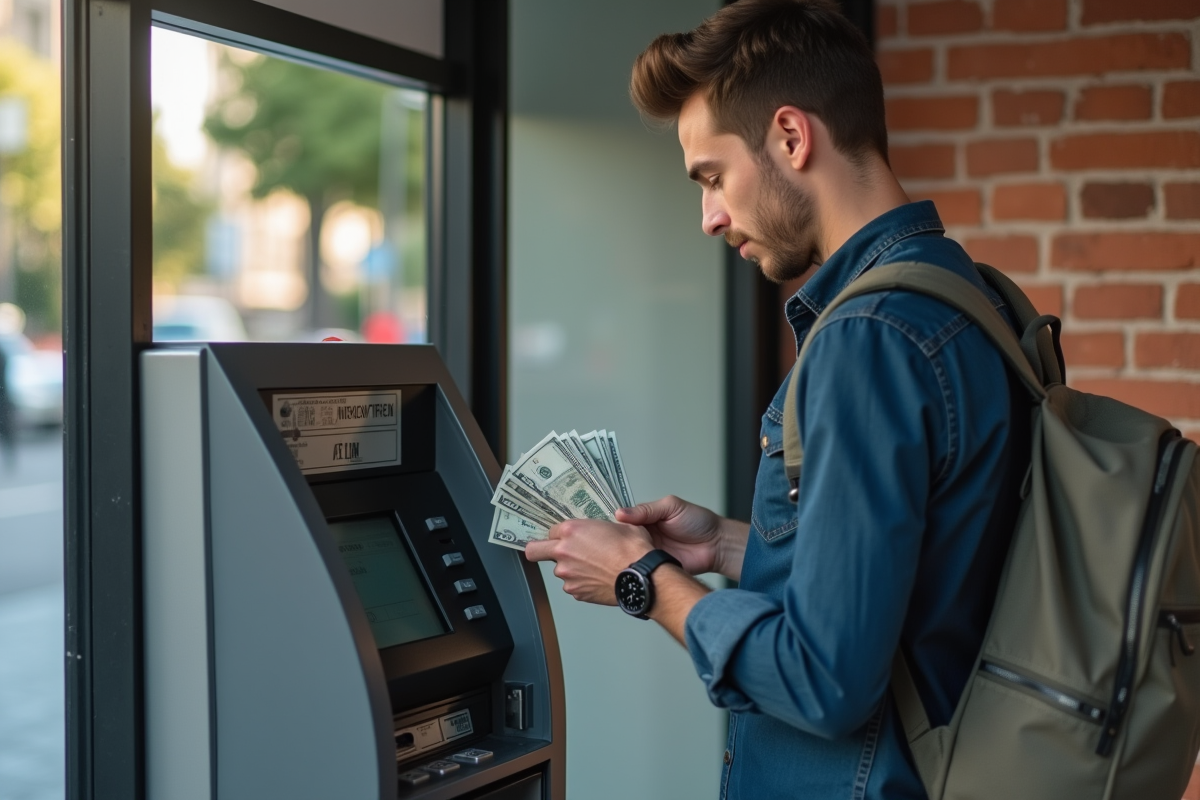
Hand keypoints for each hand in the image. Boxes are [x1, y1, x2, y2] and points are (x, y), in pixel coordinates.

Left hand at [524, 519, 653, 604]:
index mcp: (570, 531)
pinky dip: (582, 583)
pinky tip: (598, 579)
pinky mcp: (576, 592)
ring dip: (571, 569)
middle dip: (540, 550)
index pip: (550, 531)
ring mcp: (567, 575)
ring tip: (594, 568)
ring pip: (560, 571)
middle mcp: (563, 552)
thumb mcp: (618, 525)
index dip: (560, 534)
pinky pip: (573, 586)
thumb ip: (599, 528)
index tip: (566, 537)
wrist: (642, 576)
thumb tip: (602, 530)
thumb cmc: (633, 550)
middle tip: (551, 552)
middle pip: (535, 552)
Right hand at [617, 496, 745, 579]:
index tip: (605, 529)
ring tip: (616, 557)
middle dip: (616, 543)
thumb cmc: (699, 522)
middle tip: (608, 545)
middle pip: (622, 541)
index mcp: (646, 520)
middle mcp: (645, 537)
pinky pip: (641, 570)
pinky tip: (629, 568)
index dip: (614, 525)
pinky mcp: (656, 569)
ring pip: (629, 556)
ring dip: (624, 557)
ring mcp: (649, 554)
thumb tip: (620, 513)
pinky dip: (636, 569)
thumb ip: (646, 509)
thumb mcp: (671, 507)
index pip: (622, 522)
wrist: (717, 545)